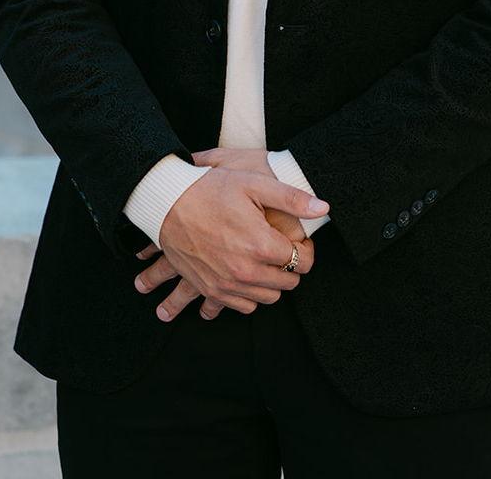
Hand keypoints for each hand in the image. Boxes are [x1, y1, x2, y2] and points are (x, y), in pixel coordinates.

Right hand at [132, 166, 323, 322]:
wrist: (167, 204)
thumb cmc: (210, 189)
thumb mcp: (252, 183)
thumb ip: (291, 198)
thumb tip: (323, 208)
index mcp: (261, 245)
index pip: (303, 261)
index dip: (307, 250)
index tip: (301, 240)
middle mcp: (246, 271)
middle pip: (288, 283)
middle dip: (291, 267)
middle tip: (283, 248)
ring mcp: (227, 285)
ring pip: (268, 298)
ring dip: (272, 282)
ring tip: (265, 259)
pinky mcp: (211, 290)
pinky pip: (244, 306)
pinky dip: (250, 294)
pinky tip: (247, 273)